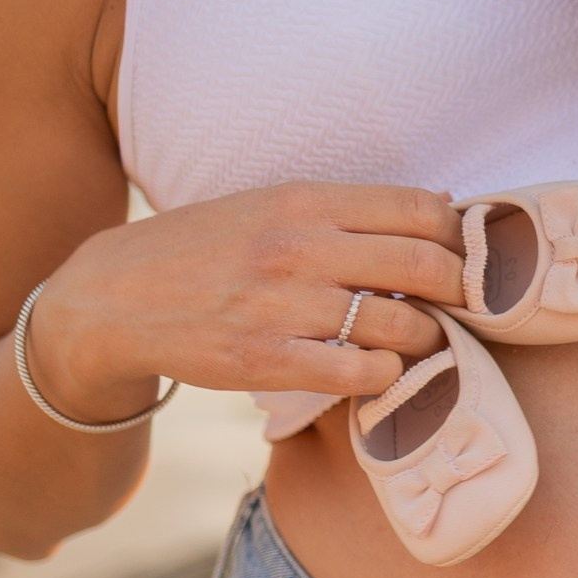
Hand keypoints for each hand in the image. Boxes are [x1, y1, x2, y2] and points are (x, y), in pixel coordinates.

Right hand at [29, 182, 465, 417]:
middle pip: (426, 266)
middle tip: (462, 308)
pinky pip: (359, 373)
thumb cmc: (207, 248)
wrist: (113, 297)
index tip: (465, 260)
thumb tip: (440, 202)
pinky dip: (385, 376)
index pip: (422, 211)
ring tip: (423, 343)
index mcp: (306, 201)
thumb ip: (349, 208)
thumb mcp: (271, 205)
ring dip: (428, 340)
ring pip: (401, 325)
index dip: (461, 240)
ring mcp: (281, 305)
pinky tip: (378, 371)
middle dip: (460, 292)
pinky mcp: (264, 360)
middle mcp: (298, 247)